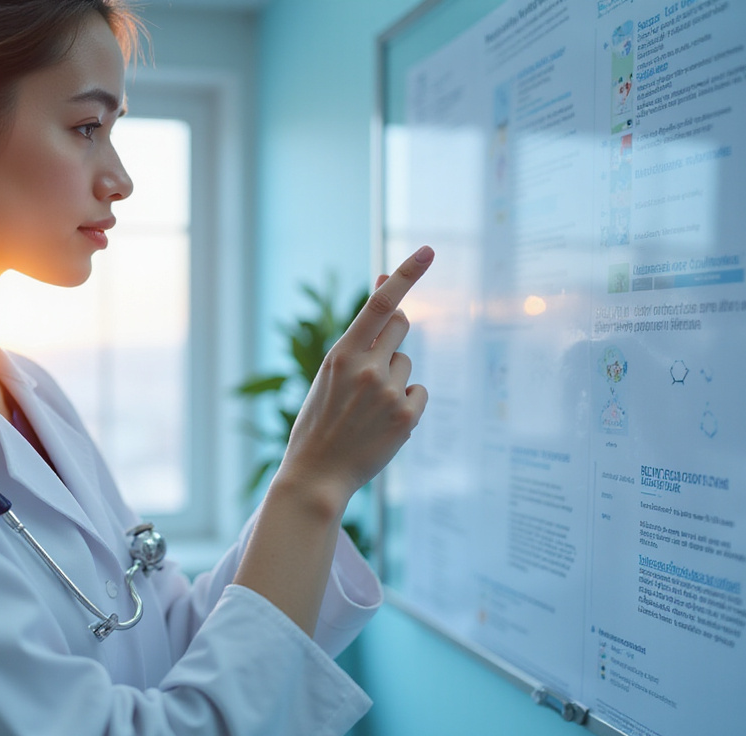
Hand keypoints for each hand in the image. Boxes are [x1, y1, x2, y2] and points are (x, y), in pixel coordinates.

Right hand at [278, 246, 432, 508]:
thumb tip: (387, 290)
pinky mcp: (406, 417)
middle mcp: (367, 368)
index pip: (380, 303)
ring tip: (368, 408)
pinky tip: (383, 423)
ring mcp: (388, 393)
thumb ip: (359, 336)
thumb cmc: (320, 419)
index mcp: (341, 353)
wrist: (316, 475)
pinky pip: (418, 391)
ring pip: (406, 363)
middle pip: (402, 325)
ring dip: (394, 379)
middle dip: (394, 335)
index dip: (406, 274)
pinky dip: (406, 404)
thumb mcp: (330, 371)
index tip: (429, 250)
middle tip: (373, 366)